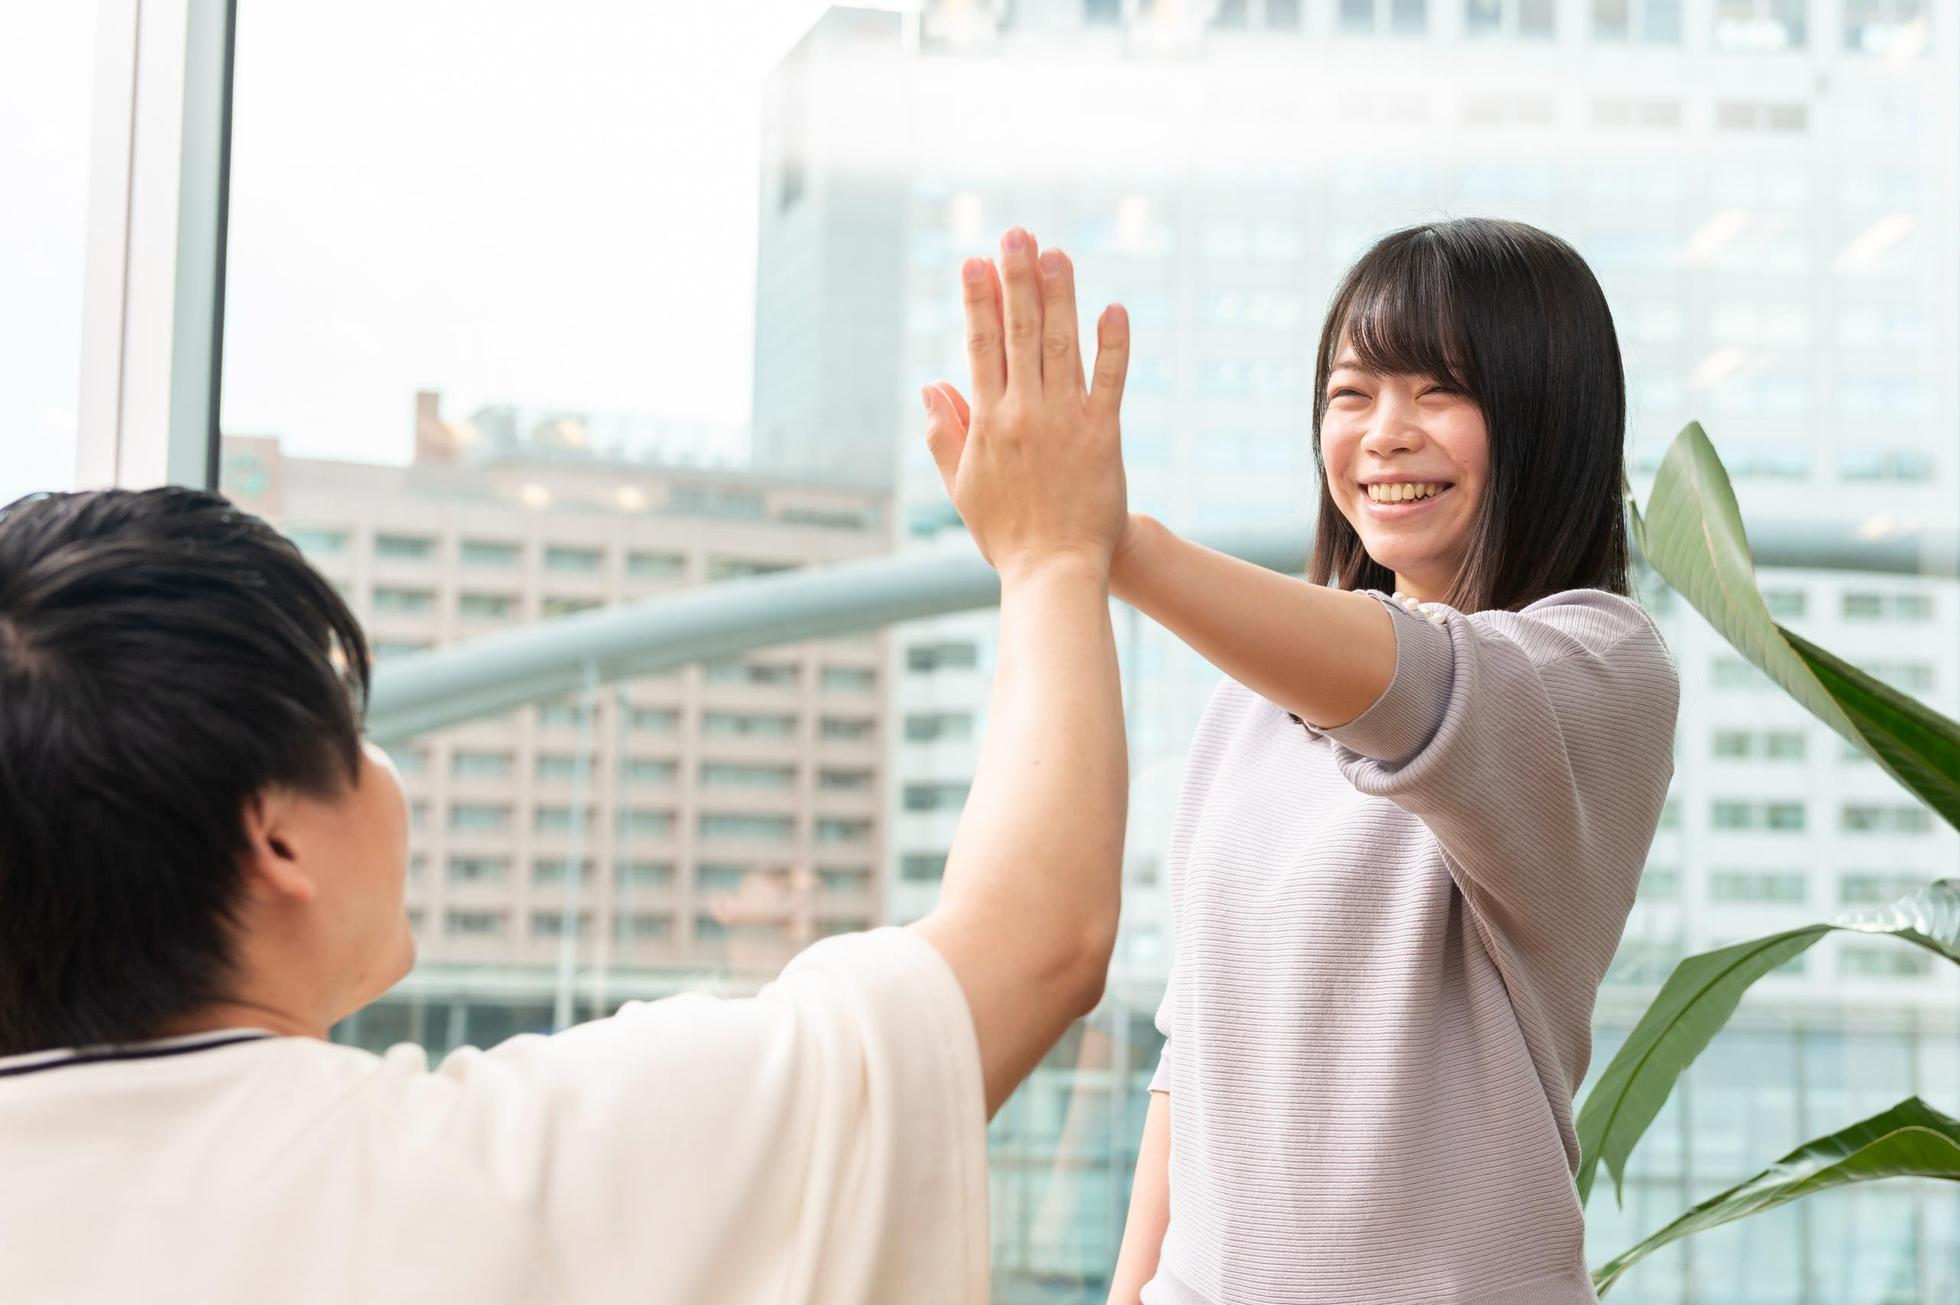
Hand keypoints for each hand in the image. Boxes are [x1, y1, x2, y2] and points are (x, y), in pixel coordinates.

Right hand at [921, 227, 1128, 581]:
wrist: (1054, 571)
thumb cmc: (1006, 533)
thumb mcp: (962, 485)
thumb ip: (946, 431)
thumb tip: (931, 384)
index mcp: (987, 422)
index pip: (979, 347)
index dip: (977, 300)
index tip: (974, 261)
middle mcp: (1024, 413)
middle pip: (1019, 333)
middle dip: (1016, 279)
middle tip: (1017, 234)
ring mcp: (1065, 421)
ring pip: (1062, 346)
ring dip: (1060, 296)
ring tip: (1057, 253)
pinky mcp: (1103, 436)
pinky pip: (1111, 382)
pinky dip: (1114, 346)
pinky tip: (1113, 309)